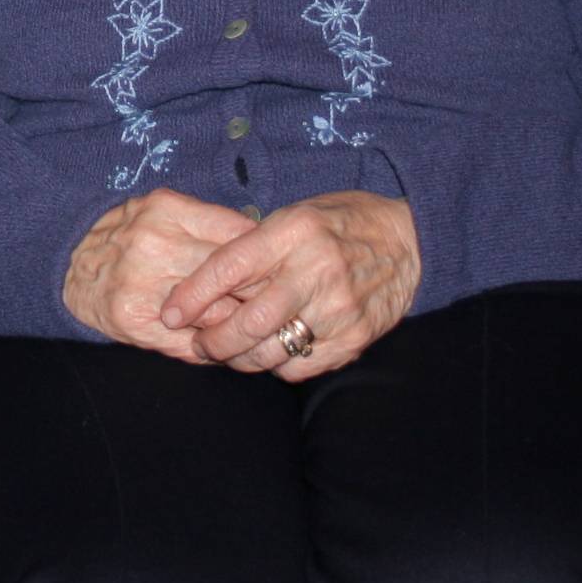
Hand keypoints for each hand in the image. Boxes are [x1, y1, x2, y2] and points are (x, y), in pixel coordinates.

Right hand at [63, 188, 260, 359]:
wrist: (68, 267)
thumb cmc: (127, 237)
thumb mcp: (165, 211)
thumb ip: (211, 222)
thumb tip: (266, 243)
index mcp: (167, 211)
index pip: (240, 237)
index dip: (268, 257)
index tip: (281, 269)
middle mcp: (155, 245)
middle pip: (234, 277)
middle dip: (261, 293)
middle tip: (276, 302)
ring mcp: (143, 285)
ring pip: (218, 312)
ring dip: (240, 323)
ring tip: (251, 327)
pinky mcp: (134, 319)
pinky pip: (192, 341)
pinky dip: (213, 346)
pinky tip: (218, 344)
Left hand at [160, 191, 419, 382]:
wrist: (411, 242)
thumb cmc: (342, 224)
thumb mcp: (296, 216)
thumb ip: (256, 246)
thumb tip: (204, 281)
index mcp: (294, 231)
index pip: (229, 267)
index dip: (193, 295)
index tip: (170, 313)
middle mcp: (315, 270)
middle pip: (248, 321)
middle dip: (212, 341)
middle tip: (199, 344)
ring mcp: (337, 308)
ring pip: (271, 351)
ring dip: (240, 358)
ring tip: (230, 353)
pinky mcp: (354, 337)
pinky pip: (301, 367)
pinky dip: (278, 366)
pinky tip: (272, 354)